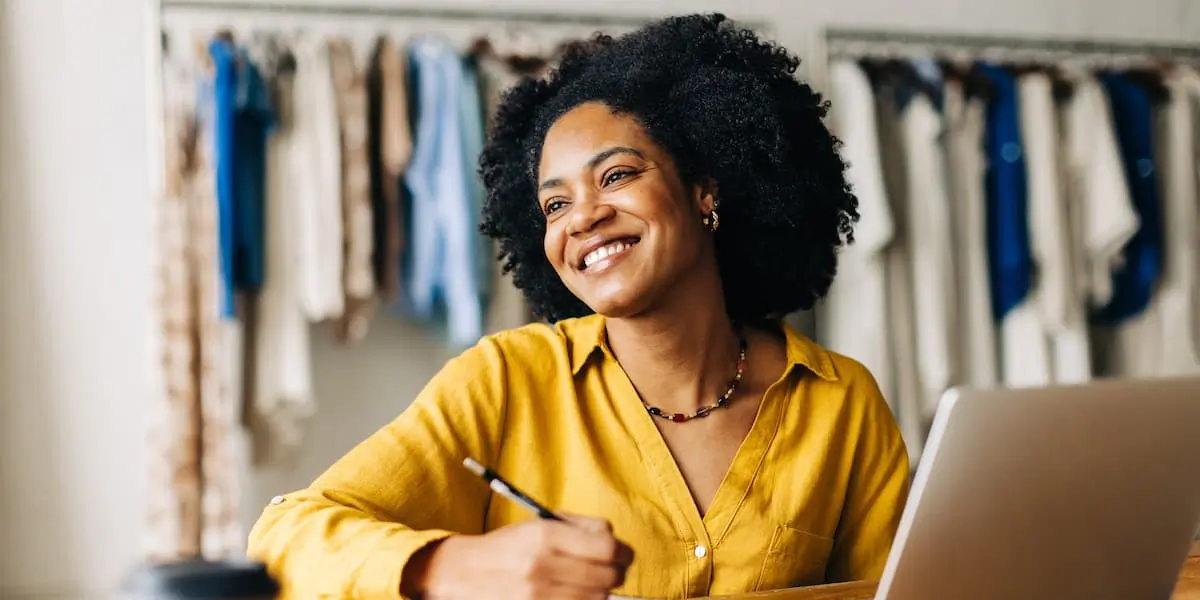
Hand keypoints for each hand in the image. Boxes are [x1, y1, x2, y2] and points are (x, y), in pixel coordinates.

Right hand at [407, 516, 633, 599]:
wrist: (463, 573)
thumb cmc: (507, 546)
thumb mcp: (538, 524)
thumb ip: (579, 527)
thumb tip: (614, 540)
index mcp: (545, 535)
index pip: (606, 547)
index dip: (623, 552)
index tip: (623, 554)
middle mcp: (542, 566)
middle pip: (607, 577)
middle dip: (616, 573)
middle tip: (614, 571)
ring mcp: (537, 595)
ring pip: (597, 598)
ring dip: (601, 591)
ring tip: (590, 584)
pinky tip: (576, 595)